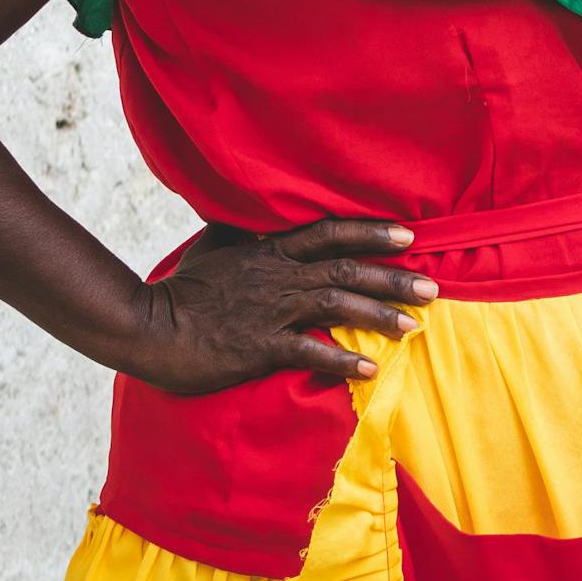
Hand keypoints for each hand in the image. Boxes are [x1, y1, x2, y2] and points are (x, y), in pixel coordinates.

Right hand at [125, 216, 436, 394]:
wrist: (149, 327)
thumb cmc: (183, 288)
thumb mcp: (216, 245)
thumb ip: (246, 230)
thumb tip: (262, 212)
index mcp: (269, 250)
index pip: (330, 232)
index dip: (371, 232)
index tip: (409, 235)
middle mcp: (277, 275)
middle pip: (345, 269)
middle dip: (392, 277)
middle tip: (432, 287)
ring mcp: (270, 311)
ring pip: (336, 306)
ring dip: (379, 315)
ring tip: (415, 326)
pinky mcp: (259, 347)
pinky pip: (309, 352)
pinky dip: (342, 359)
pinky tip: (370, 369)